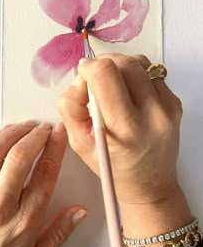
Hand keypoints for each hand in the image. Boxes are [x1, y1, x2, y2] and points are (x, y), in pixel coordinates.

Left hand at [0, 121, 86, 246]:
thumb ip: (58, 234)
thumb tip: (79, 212)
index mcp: (23, 223)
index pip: (44, 176)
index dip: (54, 149)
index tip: (59, 135)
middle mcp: (0, 208)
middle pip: (19, 158)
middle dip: (35, 135)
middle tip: (44, 127)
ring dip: (11, 134)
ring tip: (24, 126)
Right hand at [59, 54, 190, 237]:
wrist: (150, 184)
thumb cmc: (113, 167)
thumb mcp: (78, 143)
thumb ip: (71, 107)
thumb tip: (79, 79)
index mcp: (125, 128)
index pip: (104, 74)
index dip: (88, 69)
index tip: (83, 77)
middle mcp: (152, 114)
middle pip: (124, 62)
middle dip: (103, 64)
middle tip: (95, 80)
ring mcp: (168, 106)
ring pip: (139, 62)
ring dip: (120, 67)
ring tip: (113, 86)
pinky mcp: (176, 102)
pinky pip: (152, 72)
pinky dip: (136, 74)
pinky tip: (129, 93)